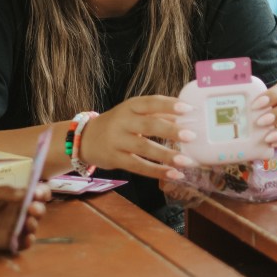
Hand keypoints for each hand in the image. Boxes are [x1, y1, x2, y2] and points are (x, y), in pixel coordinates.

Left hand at [0, 184, 50, 250]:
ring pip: (31, 226)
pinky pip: (21, 243)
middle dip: (39, 209)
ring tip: (29, 223)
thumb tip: (27, 192)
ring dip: (35, 224)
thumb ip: (6, 193)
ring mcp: (11, 227)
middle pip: (36, 210)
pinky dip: (28, 242)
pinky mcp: (5, 242)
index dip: (41, 193)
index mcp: (13, 197)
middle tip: (33, 209)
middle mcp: (15, 211)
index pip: (34, 194)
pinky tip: (28, 238)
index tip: (40, 193)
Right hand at [79, 96, 198, 180]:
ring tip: (187, 161)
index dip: (169, 105)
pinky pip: (138, 166)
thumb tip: (187, 116)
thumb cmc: (117, 124)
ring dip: (166, 155)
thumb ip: (157, 113)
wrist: (84, 139)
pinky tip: (173, 174)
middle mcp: (122, 122)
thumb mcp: (133, 113)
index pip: (151, 103)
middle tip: (191, 136)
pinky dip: (157, 171)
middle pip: (148, 125)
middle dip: (170, 130)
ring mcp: (117, 141)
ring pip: (144, 148)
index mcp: (130, 106)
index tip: (188, 109)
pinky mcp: (115, 159)